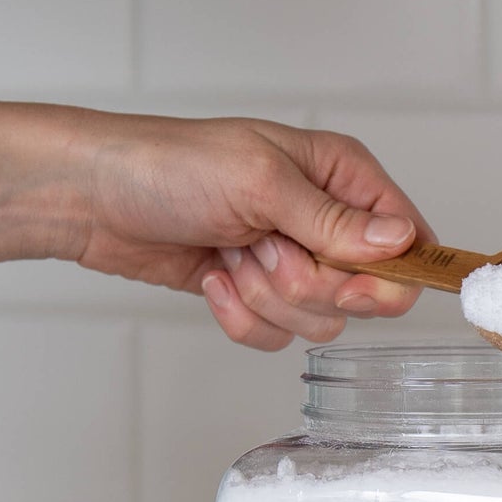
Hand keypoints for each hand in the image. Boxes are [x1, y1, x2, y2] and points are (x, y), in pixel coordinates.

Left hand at [70, 113, 434, 349]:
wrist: (94, 198)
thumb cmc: (168, 166)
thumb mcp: (260, 183)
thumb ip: (334, 221)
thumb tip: (400, 242)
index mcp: (341, 175)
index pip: (407, 242)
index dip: (385, 277)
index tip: (345, 284)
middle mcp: (326, 220)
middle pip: (364, 293)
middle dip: (306, 284)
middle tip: (264, 249)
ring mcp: (291, 261)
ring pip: (319, 321)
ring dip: (265, 297)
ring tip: (230, 254)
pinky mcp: (258, 294)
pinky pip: (277, 336)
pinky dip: (239, 315)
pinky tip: (213, 276)